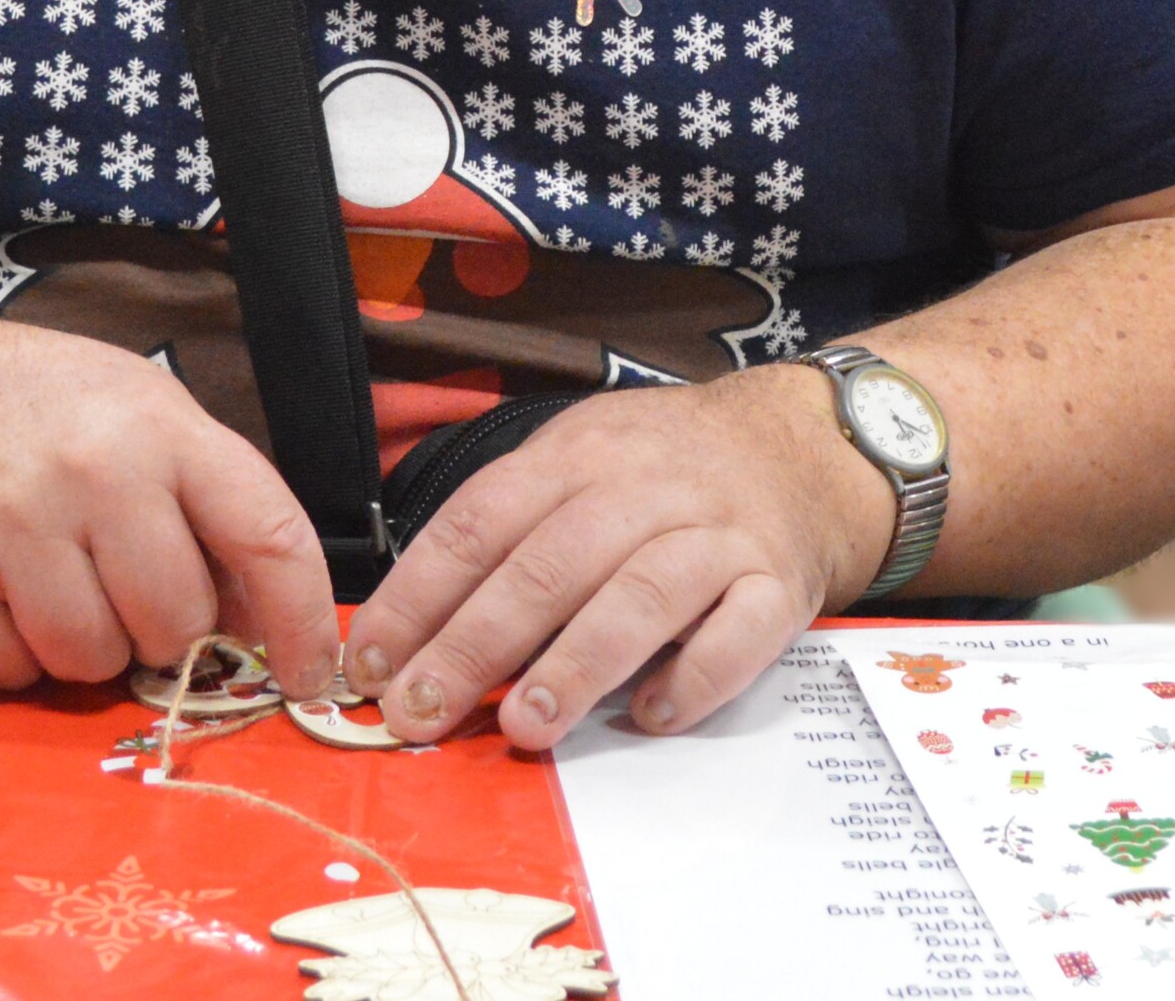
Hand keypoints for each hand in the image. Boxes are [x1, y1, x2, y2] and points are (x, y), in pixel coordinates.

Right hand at [0, 315, 338, 696]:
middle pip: (176, 621)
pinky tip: (2, 596)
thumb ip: (209, 507)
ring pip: (93, 661)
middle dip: (165, 628)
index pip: (268, 535)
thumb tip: (257, 626)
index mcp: (161, 430)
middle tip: (127, 587)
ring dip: (88, 646)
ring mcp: (9, 530)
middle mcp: (91, 475)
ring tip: (61, 584)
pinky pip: (10, 674)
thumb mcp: (146, 416)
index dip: (304, 618)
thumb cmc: (44, 407)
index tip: (312, 672)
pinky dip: (15, 656)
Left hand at [345, 366, 895, 747]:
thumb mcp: (579, 461)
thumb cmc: (665, 471)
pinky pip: (740, 635)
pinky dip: (693, 679)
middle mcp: (647, 488)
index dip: (420, 593)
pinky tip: (648, 716)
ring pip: (643, 595)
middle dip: (475, 642)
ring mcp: (718, 535)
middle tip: (421, 713)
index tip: (372, 664)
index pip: (482, 519)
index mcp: (578, 455)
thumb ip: (509, 530)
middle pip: (551, 563)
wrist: (802, 448)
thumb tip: (412, 629)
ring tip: (523, 725)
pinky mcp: (779, 584)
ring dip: (577, 664)